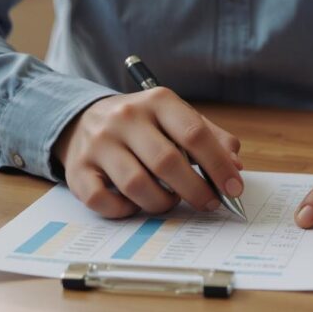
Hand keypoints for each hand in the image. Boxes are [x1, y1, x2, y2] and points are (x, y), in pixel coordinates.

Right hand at [55, 87, 243, 217]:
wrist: (84, 120)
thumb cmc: (144, 126)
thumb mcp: (177, 119)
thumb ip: (211, 138)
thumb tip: (235, 165)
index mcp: (157, 101)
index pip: (194, 134)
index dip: (218, 165)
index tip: (234, 189)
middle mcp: (125, 118)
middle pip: (167, 162)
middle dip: (195, 190)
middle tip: (208, 204)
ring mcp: (98, 143)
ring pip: (137, 185)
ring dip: (162, 202)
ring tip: (170, 201)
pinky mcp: (77, 169)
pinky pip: (104, 201)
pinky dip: (125, 210)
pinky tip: (135, 204)